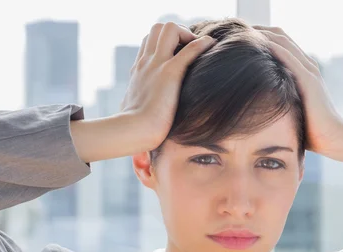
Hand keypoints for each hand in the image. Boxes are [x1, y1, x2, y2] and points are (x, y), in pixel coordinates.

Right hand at [119, 22, 216, 150]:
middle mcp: (146, 63)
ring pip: (170, 29)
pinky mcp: (170, 73)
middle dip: (177, 33)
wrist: (131, 132)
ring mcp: (157, 65)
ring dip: (187, 35)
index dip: (164, 43)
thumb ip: (136, 104)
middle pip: (157, 28)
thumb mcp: (131, 110)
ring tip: (198, 50)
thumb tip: (136, 114)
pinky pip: (189, 49)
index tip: (177, 55)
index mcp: (138, 71)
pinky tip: (211, 46)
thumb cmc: (132, 129)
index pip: (148, 43)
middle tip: (189, 50)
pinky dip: (202, 44)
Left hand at [252, 26, 342, 154]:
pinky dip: (273, 47)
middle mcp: (307, 66)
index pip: (281, 44)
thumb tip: (257, 108)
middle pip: (281, 37)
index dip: (262, 37)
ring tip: (243, 31)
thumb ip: (279, 101)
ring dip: (264, 34)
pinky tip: (258, 42)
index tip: (241, 38)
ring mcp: (309, 71)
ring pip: (284, 42)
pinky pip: (289, 57)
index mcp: (303, 71)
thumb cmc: (311, 131)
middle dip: (260, 31)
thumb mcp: (291, 110)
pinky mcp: (308, 80)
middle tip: (237, 29)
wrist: (332, 139)